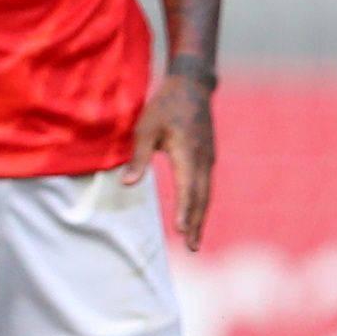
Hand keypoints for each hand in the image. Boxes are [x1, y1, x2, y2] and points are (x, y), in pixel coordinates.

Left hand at [124, 66, 214, 250]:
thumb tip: (127, 185)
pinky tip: (195, 216)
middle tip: (191, 247)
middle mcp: (204, 159)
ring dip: (200, 217)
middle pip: (201, 197)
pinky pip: (206, 186)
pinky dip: (201, 204)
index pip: (188, 188)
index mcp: (188, 153)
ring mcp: (209, 159)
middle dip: (196, 223)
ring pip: (206, 194)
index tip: (180, 230)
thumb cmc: (164, 107)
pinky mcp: (208, 158)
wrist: (191, 87)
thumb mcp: (145, 129)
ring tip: (194, 241)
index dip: (184, 210)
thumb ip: (137, 158)